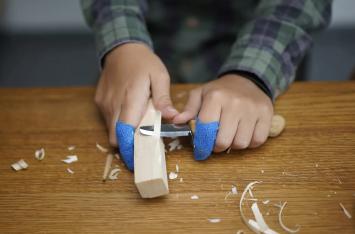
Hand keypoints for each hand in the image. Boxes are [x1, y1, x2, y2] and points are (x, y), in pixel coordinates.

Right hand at [95, 43, 177, 169]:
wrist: (121, 49)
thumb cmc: (144, 63)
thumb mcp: (159, 76)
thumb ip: (164, 99)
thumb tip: (173, 118)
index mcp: (130, 98)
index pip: (124, 132)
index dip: (130, 149)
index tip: (138, 160)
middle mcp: (113, 104)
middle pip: (115, 137)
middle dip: (126, 146)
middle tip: (142, 148)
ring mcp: (104, 103)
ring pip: (110, 130)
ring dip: (123, 135)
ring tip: (138, 131)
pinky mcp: (99, 102)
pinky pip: (107, 120)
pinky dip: (118, 124)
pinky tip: (129, 117)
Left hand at [173, 74, 272, 159]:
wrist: (247, 80)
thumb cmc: (220, 91)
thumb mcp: (201, 94)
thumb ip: (188, 109)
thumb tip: (176, 121)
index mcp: (216, 98)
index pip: (206, 129)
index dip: (202, 143)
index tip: (201, 149)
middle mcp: (235, 103)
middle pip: (224, 141)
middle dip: (218, 147)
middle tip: (216, 142)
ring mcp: (253, 109)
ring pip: (242, 144)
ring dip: (234, 145)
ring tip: (231, 136)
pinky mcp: (267, 114)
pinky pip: (258, 140)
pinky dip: (250, 143)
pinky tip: (244, 134)